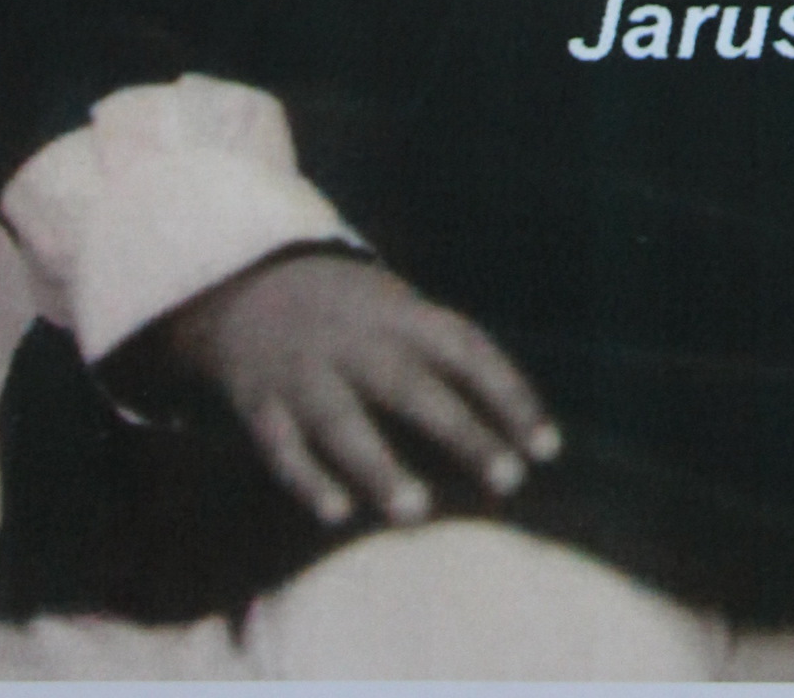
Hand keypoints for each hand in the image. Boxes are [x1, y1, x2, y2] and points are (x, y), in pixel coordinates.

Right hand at [155, 250, 560, 529]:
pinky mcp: (259, 403)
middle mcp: (355, 340)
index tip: (548, 447)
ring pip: (342, 421)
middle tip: (508, 479)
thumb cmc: (351, 310)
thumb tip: (510, 418)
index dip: (510, 396)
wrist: (244, 280)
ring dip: (379, 466)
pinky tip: (337, 513)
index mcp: (401, 313)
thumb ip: (445, 351)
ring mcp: (304, 372)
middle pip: (412, 388)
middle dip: (462, 433)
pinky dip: (307, 479)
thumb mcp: (400, 307)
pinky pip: (282, 446)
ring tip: (417, 512)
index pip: (466, 351)